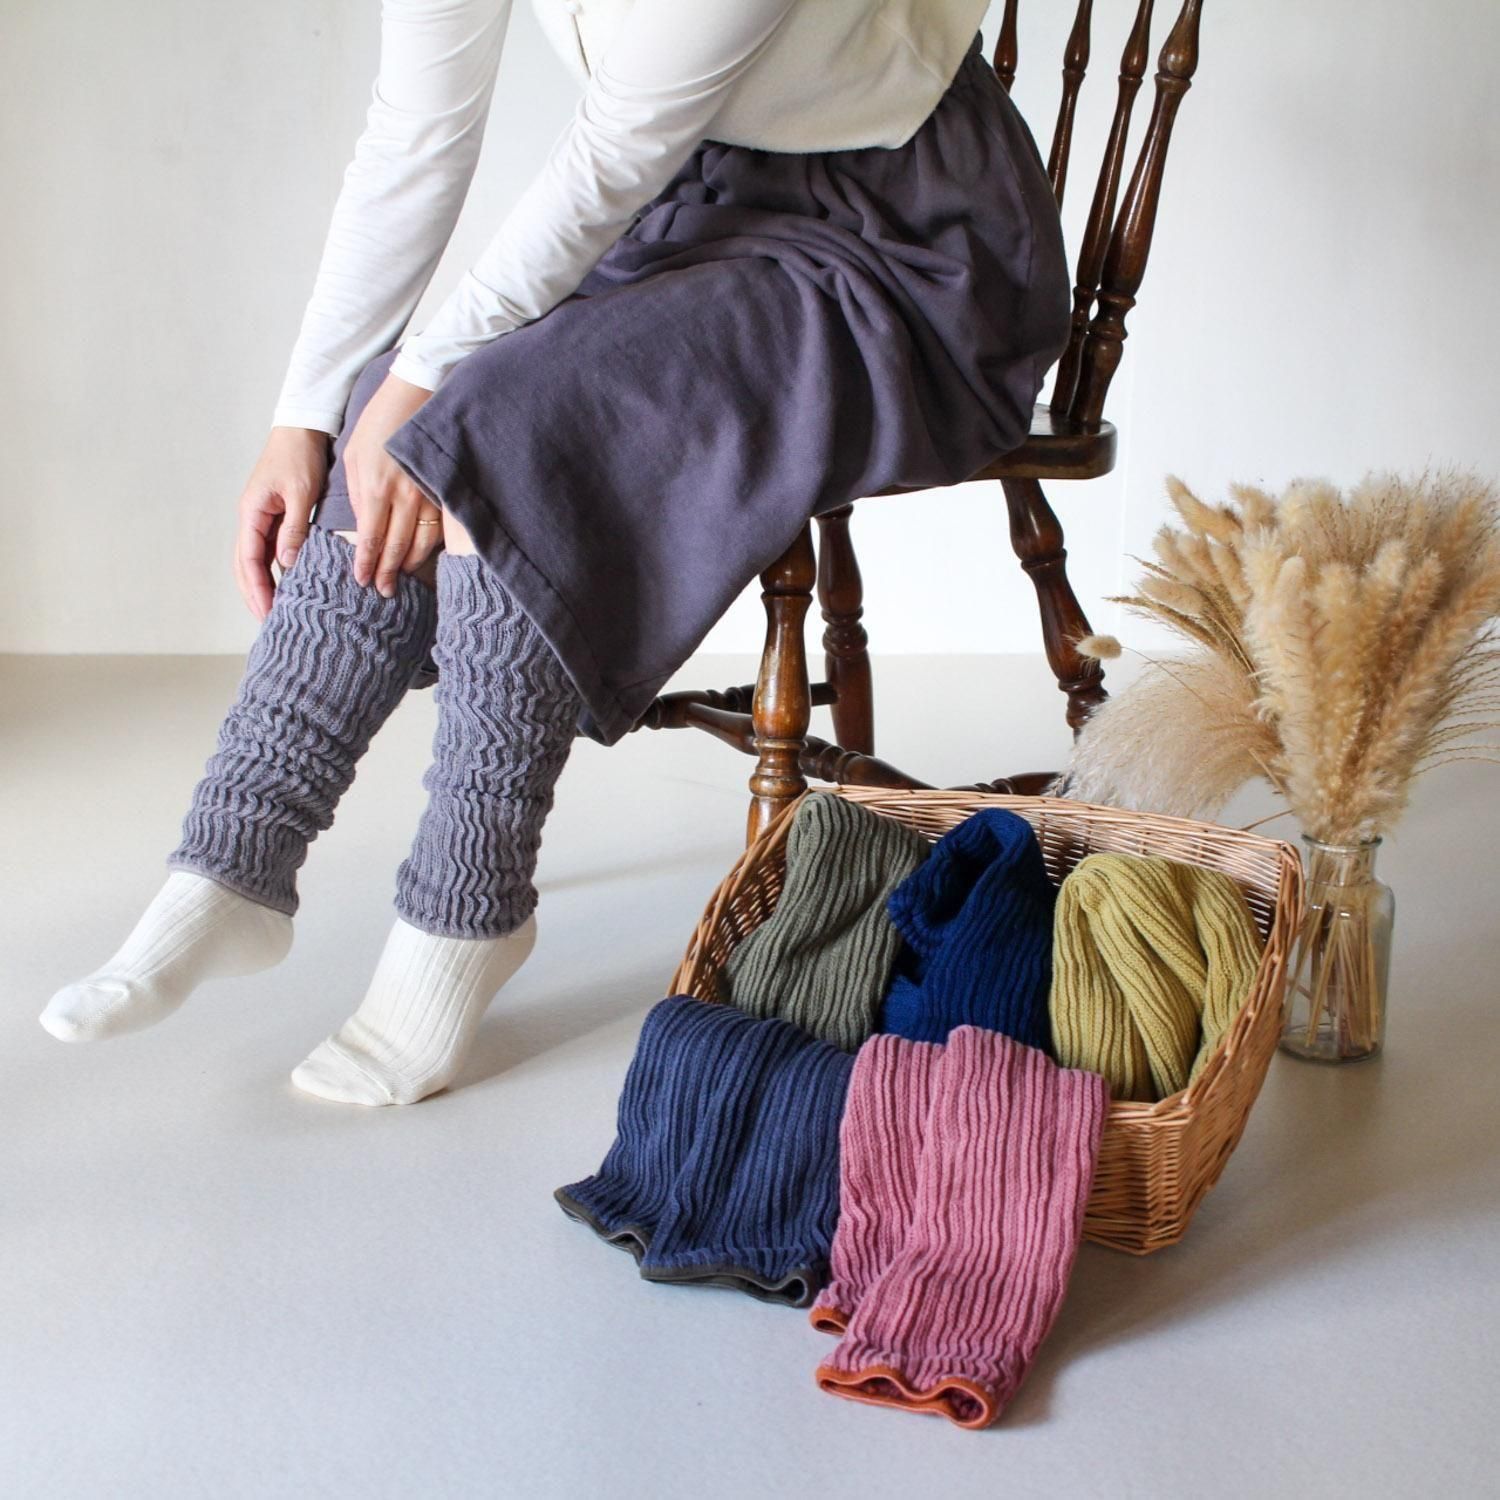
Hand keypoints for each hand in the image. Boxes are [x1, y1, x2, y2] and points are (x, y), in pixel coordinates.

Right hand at [235, 427, 330, 618]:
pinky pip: (269, 550)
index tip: (267, 612)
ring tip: (273, 611)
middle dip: (254, 594)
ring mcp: (261, 518)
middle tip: (268, 622)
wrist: (303, 430)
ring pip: (255, 560)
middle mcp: (252, 518)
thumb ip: (295, 529)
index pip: (249, 560)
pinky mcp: (275, 517)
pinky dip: (273, 571)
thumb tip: (287, 564)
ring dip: (261, 585)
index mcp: (252, 512)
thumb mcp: (302, 494)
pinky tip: (286, 586)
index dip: (257, 588)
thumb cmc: (300, 456)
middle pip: (245, 565)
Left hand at [343, 373, 443, 596]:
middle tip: (383, 591)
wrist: (415, 396)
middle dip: (388, 573)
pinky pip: (439, 529)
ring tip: (401, 580)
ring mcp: (429, 496)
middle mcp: (405, 498)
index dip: (367, 564)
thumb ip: (356, 496)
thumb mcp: (354, 457)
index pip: (371, 539)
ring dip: (410, 565)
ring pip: (422, 544)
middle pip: (396, 548)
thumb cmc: (379, 425)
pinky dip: (430, 547)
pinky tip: (423, 556)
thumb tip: (362, 529)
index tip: (362, 581)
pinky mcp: (444, 492)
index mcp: (376, 489)